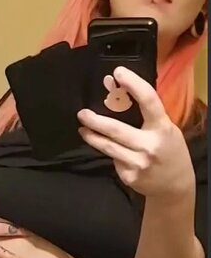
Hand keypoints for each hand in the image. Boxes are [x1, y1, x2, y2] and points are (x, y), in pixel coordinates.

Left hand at [77, 67, 194, 199]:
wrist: (175, 185)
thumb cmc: (170, 150)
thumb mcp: (165, 129)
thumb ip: (146, 115)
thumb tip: (118, 93)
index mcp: (162, 128)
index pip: (148, 101)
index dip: (133, 84)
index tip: (118, 72)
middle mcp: (149, 146)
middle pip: (116, 130)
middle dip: (96, 121)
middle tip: (82, 113)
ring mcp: (137, 163)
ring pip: (108, 147)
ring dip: (93, 137)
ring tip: (83, 129)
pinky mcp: (128, 176)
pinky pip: (113, 160)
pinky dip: (110, 153)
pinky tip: (110, 150)